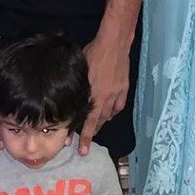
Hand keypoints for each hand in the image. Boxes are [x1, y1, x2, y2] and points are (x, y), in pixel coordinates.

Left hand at [80, 34, 128, 154]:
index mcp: (94, 95)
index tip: (81, 150)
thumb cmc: (93, 53)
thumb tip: (70, 99)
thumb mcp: (81, 70)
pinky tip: (108, 113)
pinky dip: (112, 112)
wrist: (115, 44)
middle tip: (85, 144)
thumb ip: (78, 88)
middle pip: (99, 122)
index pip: (88, 121)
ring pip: (108, 116)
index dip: (85, 137)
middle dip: (92, 134)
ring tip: (95, 128)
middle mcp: (106, 98)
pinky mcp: (124, 89)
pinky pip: (118, 107)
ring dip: (101, 123)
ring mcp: (117, 94)